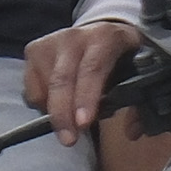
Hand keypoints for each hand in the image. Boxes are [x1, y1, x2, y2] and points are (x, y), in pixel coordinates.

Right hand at [24, 21, 137, 144]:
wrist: (102, 30)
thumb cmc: (122, 56)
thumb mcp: (139, 69)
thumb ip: (139, 101)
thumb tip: (133, 132)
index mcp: (105, 38)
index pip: (93, 69)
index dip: (86, 97)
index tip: (83, 123)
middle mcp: (74, 36)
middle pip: (62, 79)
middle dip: (63, 114)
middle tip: (69, 140)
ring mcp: (50, 42)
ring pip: (44, 86)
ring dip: (55, 112)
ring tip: (70, 124)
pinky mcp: (33, 50)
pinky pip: (31, 87)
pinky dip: (42, 104)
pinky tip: (59, 106)